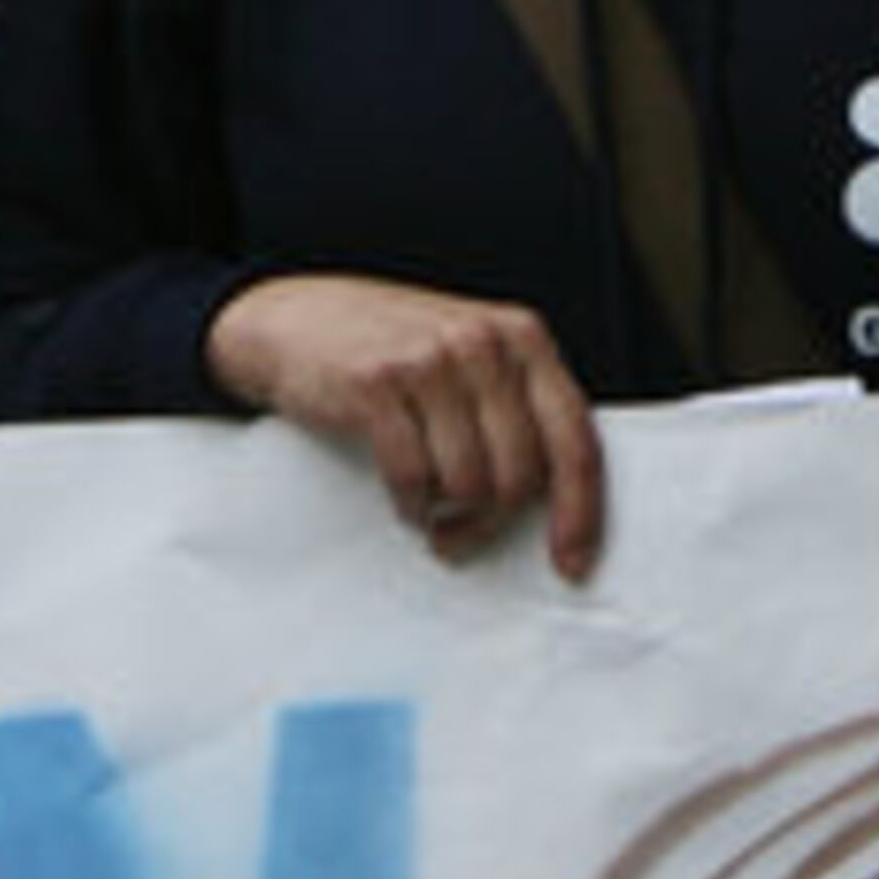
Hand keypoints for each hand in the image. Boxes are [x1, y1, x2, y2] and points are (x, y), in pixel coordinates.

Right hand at [206, 271, 605, 579]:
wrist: (297, 317)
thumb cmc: (396, 348)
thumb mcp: (474, 356)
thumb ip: (518, 408)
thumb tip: (558, 501)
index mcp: (524, 337)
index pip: (575, 438)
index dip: (580, 511)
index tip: (572, 561)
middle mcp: (484, 342)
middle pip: (521, 474)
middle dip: (493, 521)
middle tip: (465, 532)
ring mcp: (430, 359)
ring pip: (469, 483)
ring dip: (449, 515)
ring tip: (431, 507)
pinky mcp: (376, 384)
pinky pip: (412, 478)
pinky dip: (410, 505)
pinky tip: (405, 498)